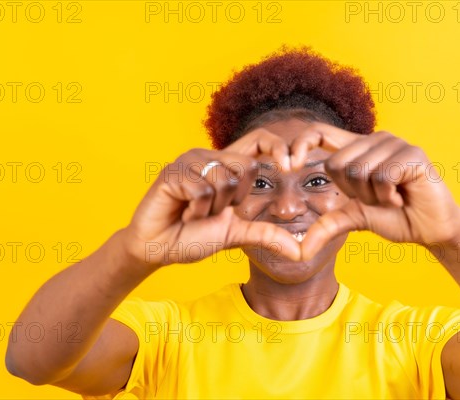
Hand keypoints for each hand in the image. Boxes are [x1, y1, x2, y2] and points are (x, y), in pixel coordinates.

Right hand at [123, 131, 300, 268]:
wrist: (159, 248)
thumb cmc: (194, 237)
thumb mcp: (237, 235)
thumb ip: (267, 236)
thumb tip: (300, 253)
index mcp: (227, 166)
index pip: (258, 141)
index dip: (277, 145)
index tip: (291, 165)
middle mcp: (209, 157)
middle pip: (247, 166)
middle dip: (234, 201)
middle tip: (211, 211)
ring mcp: (189, 161)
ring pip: (224, 181)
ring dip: (211, 209)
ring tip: (193, 212)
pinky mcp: (172, 172)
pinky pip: (202, 190)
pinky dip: (195, 211)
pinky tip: (182, 212)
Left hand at [291, 123, 459, 260]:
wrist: (432, 229)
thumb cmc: (395, 217)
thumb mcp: (355, 219)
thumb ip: (328, 225)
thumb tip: (300, 251)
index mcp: (356, 150)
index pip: (319, 132)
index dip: (301, 143)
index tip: (288, 165)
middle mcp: (373, 140)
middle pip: (337, 164)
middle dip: (353, 192)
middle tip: (378, 197)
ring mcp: (394, 143)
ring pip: (359, 171)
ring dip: (373, 196)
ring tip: (393, 196)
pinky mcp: (412, 153)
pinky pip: (381, 176)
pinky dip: (388, 195)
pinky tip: (404, 195)